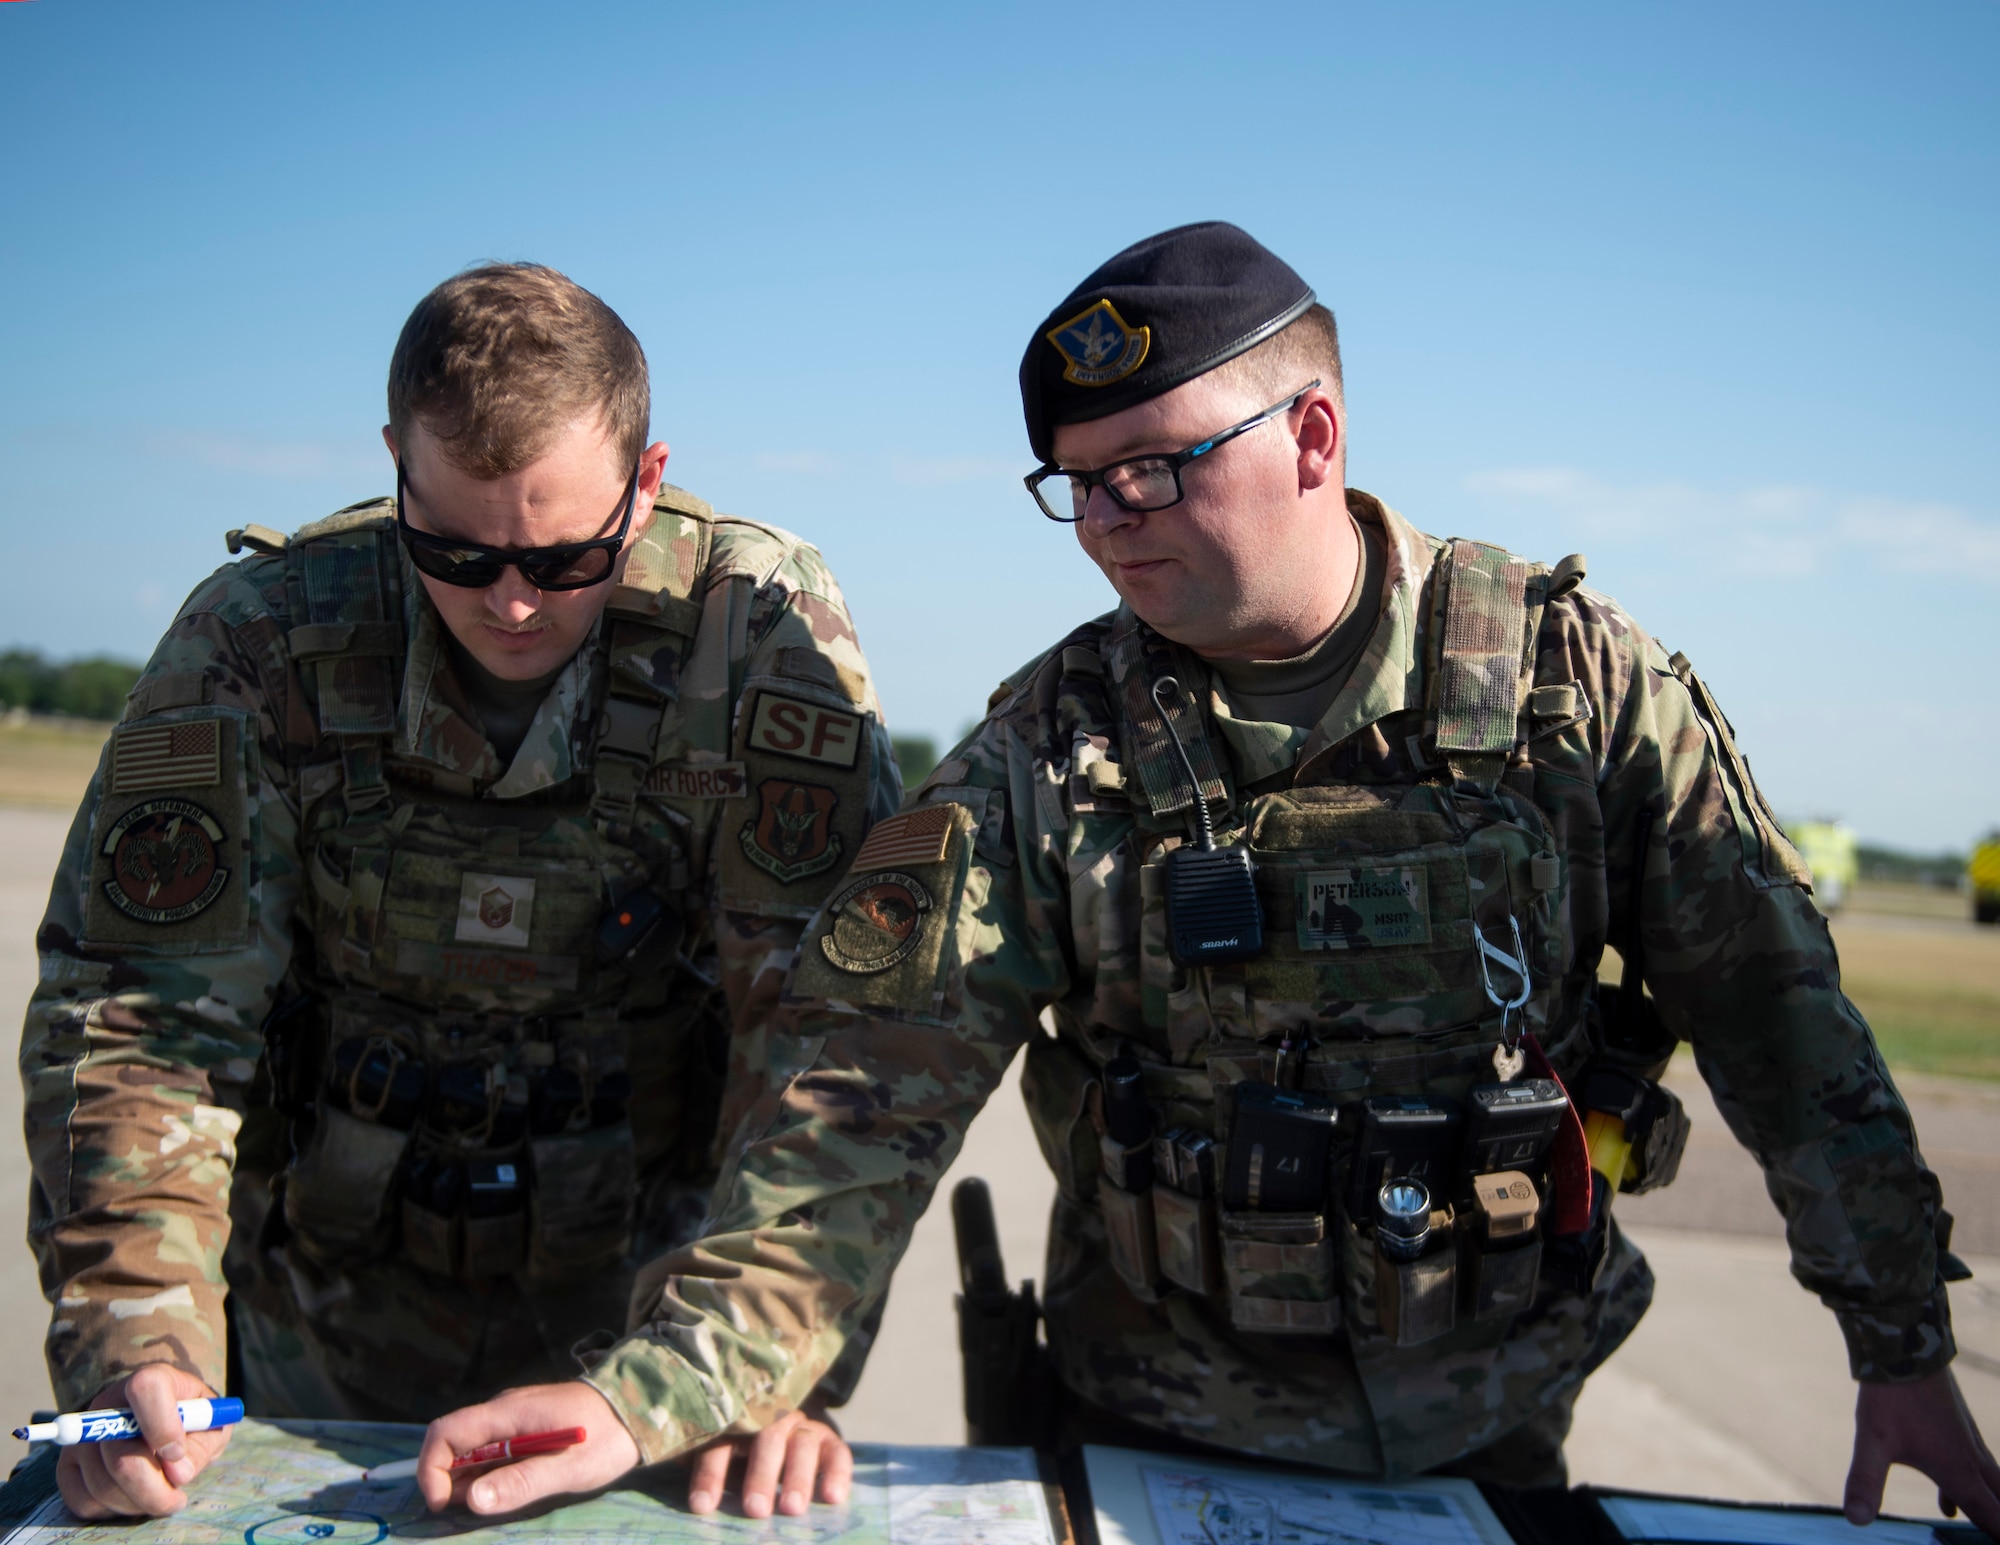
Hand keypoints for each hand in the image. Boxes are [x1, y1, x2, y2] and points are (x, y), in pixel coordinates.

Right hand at [55, 1366, 231, 1519]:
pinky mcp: (67, 1466)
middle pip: (120, 1457)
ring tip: (159, 1495)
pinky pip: (85, 1502)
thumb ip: (200, 1448)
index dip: (162, 1427)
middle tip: (176, 1498)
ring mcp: (83, 1436)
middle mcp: (108, 1403)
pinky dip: (114, 1509)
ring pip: (103, 1486)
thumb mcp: (211, 1428)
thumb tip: (177, 1474)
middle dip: (154, 1488)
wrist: (163, 1421)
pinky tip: (134, 1497)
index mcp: (153, 1378)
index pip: (146, 1389)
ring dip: (137, 1502)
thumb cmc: (192, 1422)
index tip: (177, 1453)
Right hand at [417, 1381, 639, 1515]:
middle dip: (452, 1483)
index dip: (432, 1468)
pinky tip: (516, 1489)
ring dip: (473, 1482)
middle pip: (454, 1445)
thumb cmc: (608, 1438)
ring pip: (472, 1452)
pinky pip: (493, 1453)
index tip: (445, 1504)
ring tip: (507, 1499)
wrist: (640, 1410)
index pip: (445, 1431)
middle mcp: (504, 1411)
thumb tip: (472, 1501)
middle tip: (483, 1510)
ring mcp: (513, 1419)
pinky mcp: (524, 1429)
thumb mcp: (569, 1468)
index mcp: (508, 1412)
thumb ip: (521, 1482)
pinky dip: (491, 1476)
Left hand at [686, 1407, 851, 1517]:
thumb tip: (698, 1503)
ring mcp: (803, 1428)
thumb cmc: (744, 1458)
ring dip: (797, 1477)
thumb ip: (713, 1474)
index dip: (710, 1475)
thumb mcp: (726, 1462)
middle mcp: (772, 1420)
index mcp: (737, 1424)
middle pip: (767, 1440)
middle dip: (761, 1476)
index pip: (721, 1444)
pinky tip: (833, 1498)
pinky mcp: (830, 1441)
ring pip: (802, 1445)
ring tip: (791, 1508)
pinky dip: (838, 1473)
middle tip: (756, 1509)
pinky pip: (838, 1453)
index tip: (702, 1506)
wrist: (786, 1433)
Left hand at [1847, 1367, 1999, 1534]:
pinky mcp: (1959, 1430)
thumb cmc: (1890, 1397)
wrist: (1907, 1348)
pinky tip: (1948, 1507)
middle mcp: (1972, 1462)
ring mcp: (1968, 1444)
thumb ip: (1865, 1482)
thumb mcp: (1873, 1441)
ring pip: (1993, 1486)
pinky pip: (1976, 1471)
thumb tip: (1856, 1520)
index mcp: (1960, 1474)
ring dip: (1991, 1509)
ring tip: (1981, 1532)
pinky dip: (1971, 1492)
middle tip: (1989, 1537)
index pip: (1995, 1521)